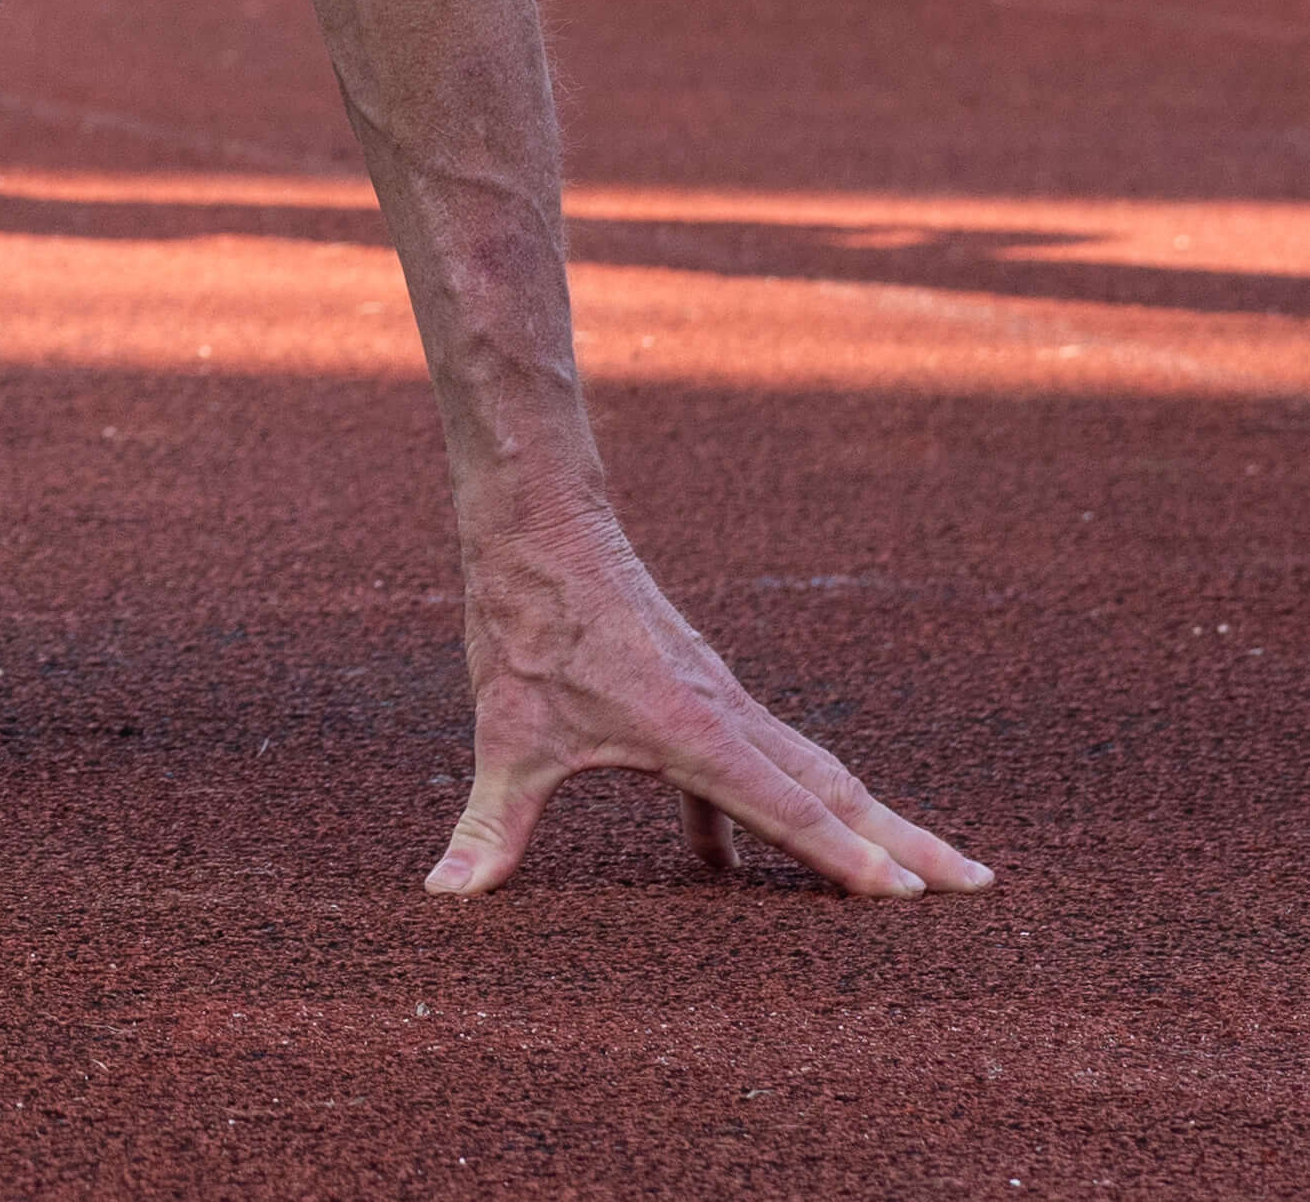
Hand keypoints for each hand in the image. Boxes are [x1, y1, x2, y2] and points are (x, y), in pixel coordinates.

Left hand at [427, 508, 989, 897]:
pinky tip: (732, 863)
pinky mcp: (699, 690)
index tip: (910, 898)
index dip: (844, 858)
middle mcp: (727, 715)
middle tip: (978, 888)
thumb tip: (445, 894)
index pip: (788, 809)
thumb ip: (489, 825)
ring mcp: (720, 700)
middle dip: (904, 842)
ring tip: (924, 872)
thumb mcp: (504, 733)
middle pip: (833, 790)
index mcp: (695, 731)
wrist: (537, 524)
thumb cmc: (526, 624)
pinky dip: (777, 805)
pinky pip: (759, 759)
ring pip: (811, 770)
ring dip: (867, 820)